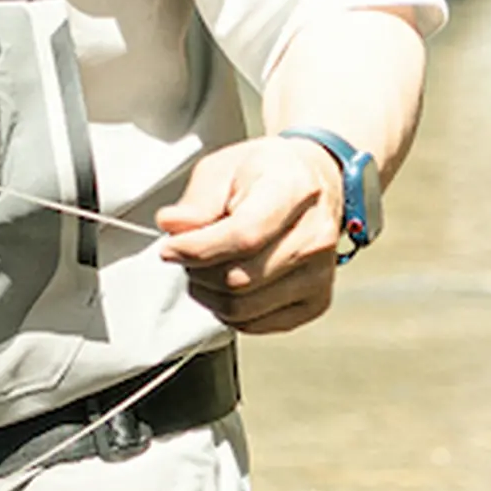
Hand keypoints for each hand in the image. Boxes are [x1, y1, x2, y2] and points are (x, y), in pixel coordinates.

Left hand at [154, 134, 353, 334]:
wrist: (315, 183)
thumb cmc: (268, 173)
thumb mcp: (224, 166)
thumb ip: (197, 200)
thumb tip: (173, 226)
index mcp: (294, 191)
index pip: (243, 237)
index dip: (197, 249)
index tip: (170, 248)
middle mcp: (315, 237)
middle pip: (238, 279)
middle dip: (196, 270)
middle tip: (185, 252)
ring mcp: (320, 274)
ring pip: (242, 308)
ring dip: (208, 293)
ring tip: (204, 266)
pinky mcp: (315, 302)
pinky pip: (255, 324)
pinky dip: (227, 311)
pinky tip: (225, 284)